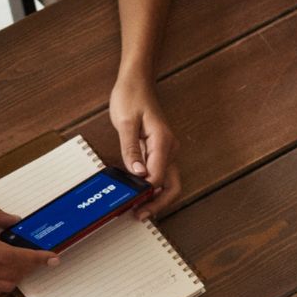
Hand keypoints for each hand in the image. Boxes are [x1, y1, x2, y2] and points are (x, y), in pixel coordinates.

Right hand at [0, 204, 55, 294]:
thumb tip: (16, 220)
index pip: (14, 257)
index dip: (36, 259)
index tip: (52, 257)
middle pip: (11, 275)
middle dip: (30, 269)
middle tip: (40, 259)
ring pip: (1, 286)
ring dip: (16, 277)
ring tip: (23, 265)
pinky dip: (1, 283)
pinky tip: (4, 272)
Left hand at [108, 78, 181, 216]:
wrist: (136, 82)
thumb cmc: (131, 97)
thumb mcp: (125, 122)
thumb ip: (130, 149)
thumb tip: (137, 173)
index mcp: (163, 142)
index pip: (158, 177)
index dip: (145, 193)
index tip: (131, 203)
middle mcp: (170, 148)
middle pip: (171, 186)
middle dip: (158, 204)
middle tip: (139, 215)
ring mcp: (167, 150)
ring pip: (168, 183)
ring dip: (156, 198)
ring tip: (139, 209)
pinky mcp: (160, 151)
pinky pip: (161, 174)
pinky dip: (153, 188)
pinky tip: (140, 194)